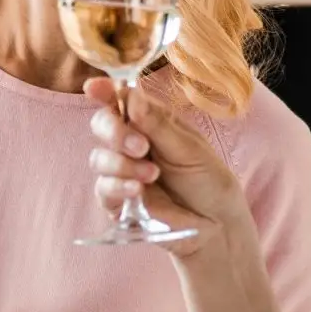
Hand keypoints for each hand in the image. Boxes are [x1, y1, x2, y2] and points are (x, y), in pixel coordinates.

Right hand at [84, 77, 248, 258]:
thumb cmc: (208, 181)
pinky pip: (103, 189)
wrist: (216, 224)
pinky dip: (118, 186)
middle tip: (140, 146)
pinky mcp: (118, 202)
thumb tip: (131, 96)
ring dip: (122, 164)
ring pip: (99, 158)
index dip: (105, 91)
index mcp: (150, 122)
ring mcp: (123, 172)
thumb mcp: (189, 148)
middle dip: (114, 132)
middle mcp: (132, 143)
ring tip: (152, 175)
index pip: (121, 100)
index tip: (94, 88)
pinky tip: (138, 190)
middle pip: (102, 125)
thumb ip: (158, 125)